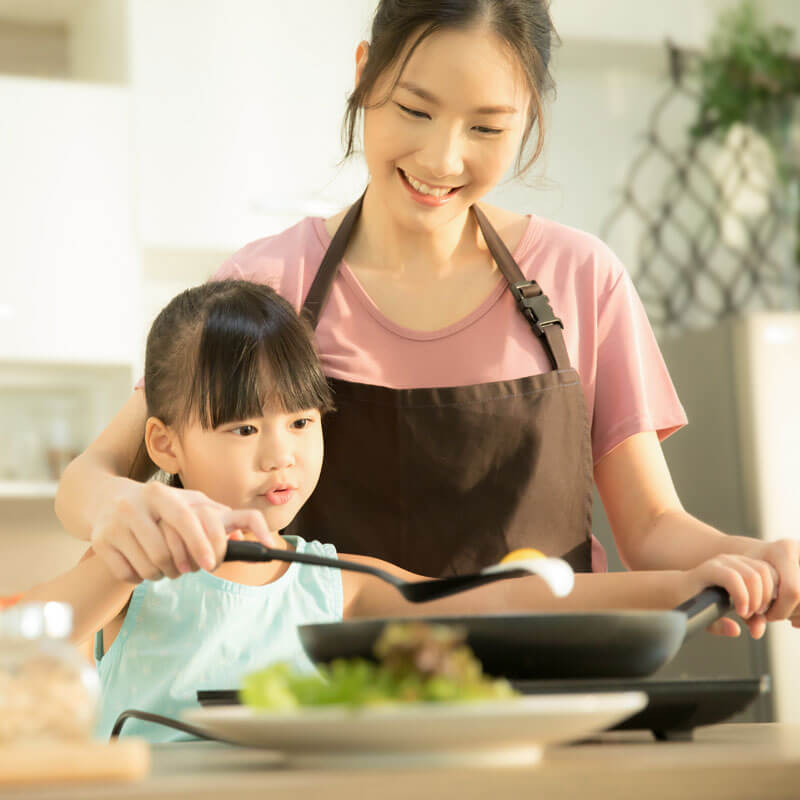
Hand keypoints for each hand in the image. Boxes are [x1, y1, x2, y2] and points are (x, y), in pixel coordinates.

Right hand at [90, 480, 277, 582]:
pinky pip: (128, 575)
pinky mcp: (99, 542)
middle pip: (165, 553)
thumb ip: (217, 515)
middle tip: (186, 569)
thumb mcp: (185, 501)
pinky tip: (143, 565)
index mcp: (161, 494)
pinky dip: (141, 577)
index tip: (211, 565)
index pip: (184, 519)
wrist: (105, 497)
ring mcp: (114, 524)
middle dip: (181, 567)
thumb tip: (245, 539)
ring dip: (163, 575)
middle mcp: (134, 506)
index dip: (200, 543)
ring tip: (166, 566)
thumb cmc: (158, 505)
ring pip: (148, 567)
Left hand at [684, 554, 778, 638]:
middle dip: (758, 600)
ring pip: (764, 571)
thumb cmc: (691, 599)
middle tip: (750, 615)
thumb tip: (736, 630)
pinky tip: (762, 602)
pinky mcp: (747, 562)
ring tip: (757, 611)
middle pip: (753, 575)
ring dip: (767, 595)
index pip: (732, 577)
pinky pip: (768, 571)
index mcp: (709, 570)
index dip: (742, 597)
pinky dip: (772, 588)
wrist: (687, 584)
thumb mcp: (700, 616)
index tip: (742, 614)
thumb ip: (718, 626)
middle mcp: (724, 560)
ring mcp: (737, 559)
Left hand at [744, 539, 799, 624]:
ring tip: (784, 610)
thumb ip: (749, 610)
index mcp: (784, 549)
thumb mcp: (744, 585)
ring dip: (799, 614)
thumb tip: (756, 634)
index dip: (780, 610)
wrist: (759, 555)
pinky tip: (794, 613)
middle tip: (774, 613)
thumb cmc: (747, 571)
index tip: (764, 614)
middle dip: (790, 612)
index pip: (794, 591)